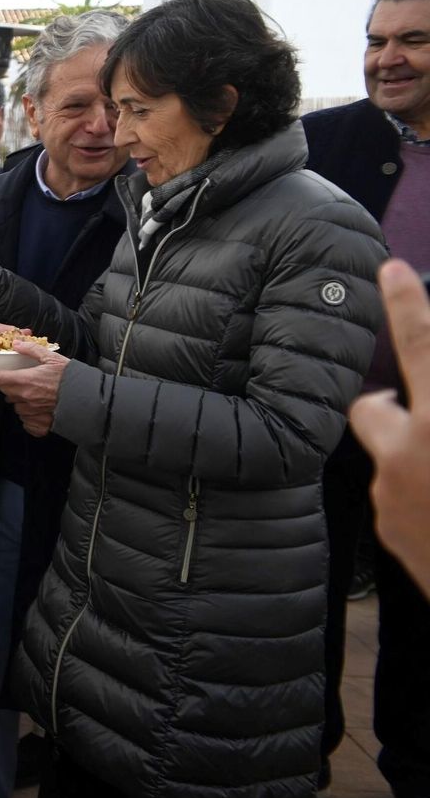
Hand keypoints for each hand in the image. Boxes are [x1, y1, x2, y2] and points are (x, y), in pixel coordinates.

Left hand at [0, 341, 69, 436]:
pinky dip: (28, 413)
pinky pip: (25, 419)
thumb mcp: (52, 358)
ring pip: (15, 404)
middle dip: (9, 384)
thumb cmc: (70, 377)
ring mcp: (29, 411)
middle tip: (25, 379)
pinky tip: (40, 407)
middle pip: (5, 390)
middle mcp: (24, 397)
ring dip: (20, 398)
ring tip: (37, 392)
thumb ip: (32, 350)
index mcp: (25, 380)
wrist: (86, 400)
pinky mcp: (36, 423)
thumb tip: (17, 343)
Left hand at [350, 259, 429, 597]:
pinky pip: (397, 496)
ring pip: (389, 455)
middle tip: (421, 415)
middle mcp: (413, 451)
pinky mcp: (389, 529)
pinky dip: (419, 496)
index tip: (389, 269)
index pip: (424, 346)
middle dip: (390, 404)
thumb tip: (425, 391)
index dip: (407, 304)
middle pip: (372, 405)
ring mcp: (395, 494)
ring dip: (414, 456)